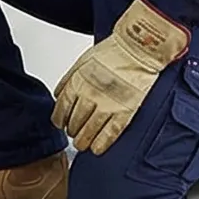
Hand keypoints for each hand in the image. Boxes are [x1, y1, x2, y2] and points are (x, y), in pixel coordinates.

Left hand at [49, 0, 190, 153]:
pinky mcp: (125, 111)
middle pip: (75, 121)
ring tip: (82, 144)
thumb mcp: (83, 60)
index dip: (59, 119)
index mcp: (79, 82)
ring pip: (90, 130)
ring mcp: (108, 105)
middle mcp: (91, 95)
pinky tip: (97, 148)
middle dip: (72, 130)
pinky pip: (110, 133)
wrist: (139, 49)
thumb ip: (68, 79)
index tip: (60, 124)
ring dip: (84, 140)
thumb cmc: (114, 51)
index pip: (62, 108)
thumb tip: (58, 95)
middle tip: (73, 133)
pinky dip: (102, 142)